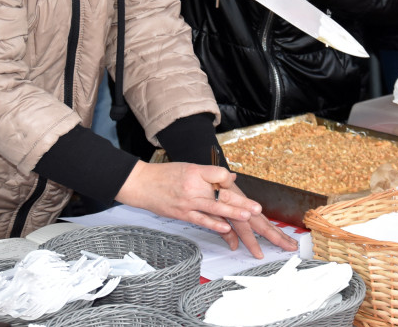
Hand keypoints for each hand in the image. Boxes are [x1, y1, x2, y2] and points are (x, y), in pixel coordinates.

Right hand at [114, 161, 298, 257]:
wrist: (141, 184)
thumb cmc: (164, 175)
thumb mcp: (187, 168)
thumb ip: (210, 174)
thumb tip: (230, 177)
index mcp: (196, 171)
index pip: (218, 173)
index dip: (229, 178)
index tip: (236, 182)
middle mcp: (193, 186)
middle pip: (221, 193)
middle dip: (241, 201)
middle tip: (256, 208)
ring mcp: (188, 201)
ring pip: (214, 208)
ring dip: (232, 213)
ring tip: (247, 216)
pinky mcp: (182, 213)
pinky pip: (201, 219)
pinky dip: (214, 224)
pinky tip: (225, 228)